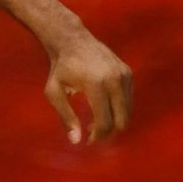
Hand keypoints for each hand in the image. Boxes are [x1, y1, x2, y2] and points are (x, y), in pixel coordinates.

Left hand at [43, 30, 131, 144]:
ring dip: (114, 121)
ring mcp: (124, 75)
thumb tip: (76, 141)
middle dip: (109, 132)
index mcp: (96, 85)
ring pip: (127, 111)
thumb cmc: (60, 68)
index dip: (98, 136)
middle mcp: (115, 80)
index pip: (105, 121)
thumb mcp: (54, 92)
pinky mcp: (128, 72)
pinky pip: (128, 100)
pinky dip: (118, 109)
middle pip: (122, 120)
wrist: (72, 40)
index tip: (88, 140)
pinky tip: (103, 108)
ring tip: (95, 120)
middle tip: (94, 133)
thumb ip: (65, 116)